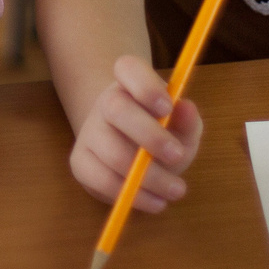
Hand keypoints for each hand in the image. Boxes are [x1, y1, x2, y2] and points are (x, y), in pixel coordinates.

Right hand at [68, 53, 202, 210]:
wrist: (130, 152)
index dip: (145, 85)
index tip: (168, 107)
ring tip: (176, 190)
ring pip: (110, 150)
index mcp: (130, 82)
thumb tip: (186, 107)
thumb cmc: (162, 134)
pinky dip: (131, 195)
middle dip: (149, 135)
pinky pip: (100, 179)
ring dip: (148, 176)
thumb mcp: (182, 126)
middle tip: (178, 156)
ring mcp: (90, 131)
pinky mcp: (80, 162)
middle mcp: (106, 102)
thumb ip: (188, 119)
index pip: (128, 67)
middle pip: (115, 108)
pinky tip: (155, 201)